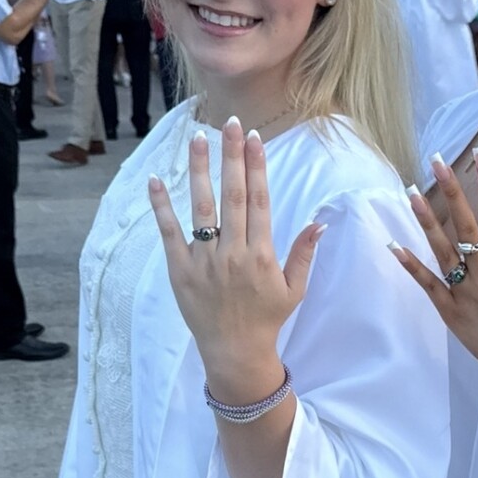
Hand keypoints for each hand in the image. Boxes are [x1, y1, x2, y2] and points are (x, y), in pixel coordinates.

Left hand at [149, 118, 322, 399]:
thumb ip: (304, 253)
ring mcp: (205, 260)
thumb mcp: (294, 289)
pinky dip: (161, 206)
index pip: (260, 201)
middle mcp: (233, 253)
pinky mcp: (180, 270)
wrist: (235, 353)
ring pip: (202, 207)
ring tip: (198, 139)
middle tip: (231, 123)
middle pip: (232, 196)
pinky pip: (169, 233)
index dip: (257, 167)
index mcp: (262, 254)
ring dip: (200, 170)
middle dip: (233, 157)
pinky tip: (156, 179)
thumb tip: (320, 222)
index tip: (255, 139)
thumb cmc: (267, 319)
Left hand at [392, 150, 477, 410]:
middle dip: (452, 191)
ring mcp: (466, 292)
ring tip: (412, 192)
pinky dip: (411, 266)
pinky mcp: (450, 311)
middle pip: (465, 227)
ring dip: (425, 222)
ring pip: (442, 251)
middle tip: (437, 161)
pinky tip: (394, 245)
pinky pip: (428, 284)